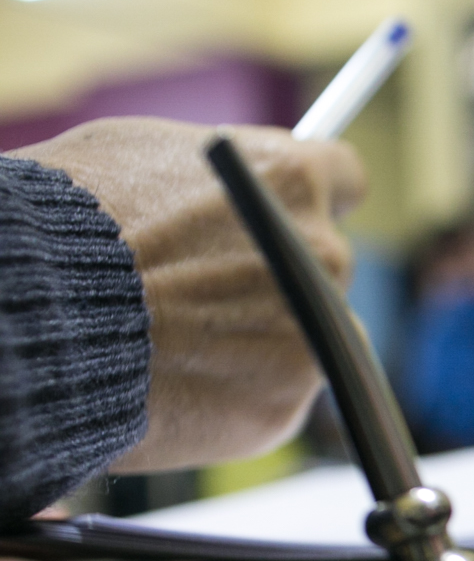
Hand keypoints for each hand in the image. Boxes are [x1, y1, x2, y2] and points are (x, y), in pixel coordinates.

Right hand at [15, 118, 365, 472]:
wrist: (43, 311)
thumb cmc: (70, 223)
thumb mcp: (142, 154)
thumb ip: (219, 176)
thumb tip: (238, 186)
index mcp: (288, 178)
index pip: (344, 177)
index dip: (313, 198)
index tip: (293, 214)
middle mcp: (322, 253)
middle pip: (326, 266)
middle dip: (281, 277)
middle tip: (210, 289)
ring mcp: (314, 335)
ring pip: (313, 338)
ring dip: (268, 340)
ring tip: (186, 340)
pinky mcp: (288, 405)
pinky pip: (276, 397)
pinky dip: (240, 395)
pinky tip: (183, 383)